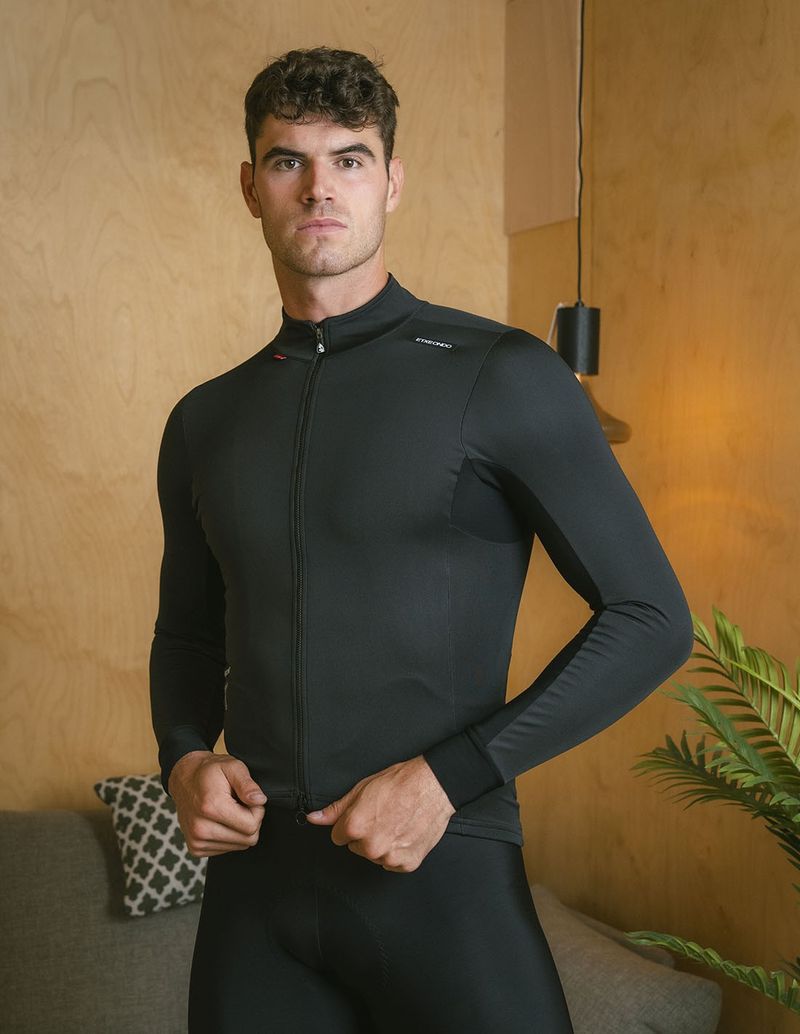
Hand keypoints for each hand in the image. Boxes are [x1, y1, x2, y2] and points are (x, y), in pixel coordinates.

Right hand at [168, 751, 267, 856]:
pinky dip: (229, 836)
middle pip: (248, 839)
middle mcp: (201, 828)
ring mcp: (197, 841)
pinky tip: (220, 820)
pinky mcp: (196, 848)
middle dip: (250, 821)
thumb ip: (247, 784)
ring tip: (228, 811)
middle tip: (240, 805)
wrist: (185, 779)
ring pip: (239, 846)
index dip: (257, 812)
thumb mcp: (232, 767)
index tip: (249, 800)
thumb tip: (260, 800)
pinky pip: (227, 849)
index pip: (251, 826)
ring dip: (239, 829)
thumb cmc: (210, 772)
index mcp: (211, 808)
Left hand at [304, 755, 455, 872]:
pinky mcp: (407, 863)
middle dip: (366, 834)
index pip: (338, 836)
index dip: (351, 824)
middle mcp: (370, 846)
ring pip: (375, 855)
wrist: (434, 786)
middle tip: (383, 815)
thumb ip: (336, 809)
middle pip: (356, 847)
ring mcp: (390, 857)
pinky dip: (399, 851)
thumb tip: (314, 818)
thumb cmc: (401, 783)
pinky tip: (405, 832)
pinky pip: (393, 862)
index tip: (365, 815)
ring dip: (382, 843)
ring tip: (396, 822)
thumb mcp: (362, 789)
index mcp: (355, 827)